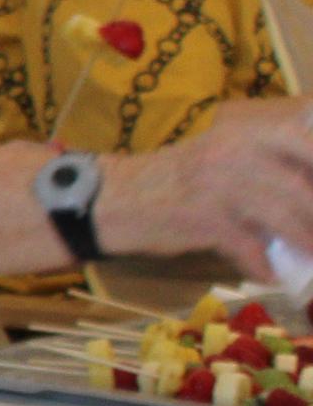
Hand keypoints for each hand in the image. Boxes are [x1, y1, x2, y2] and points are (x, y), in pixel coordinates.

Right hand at [104, 100, 312, 272]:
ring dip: (307, 243)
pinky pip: (252, 249)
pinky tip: (269, 273)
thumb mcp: (222, 157)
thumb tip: (309, 194)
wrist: (112, 199)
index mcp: (247, 132)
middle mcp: (237, 152)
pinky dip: (264, 266)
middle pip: (305, 187)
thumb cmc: (175, 181)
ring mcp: (222, 185)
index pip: (307, 141)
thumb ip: (267, 166)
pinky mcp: (207, 219)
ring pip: (286, 218)